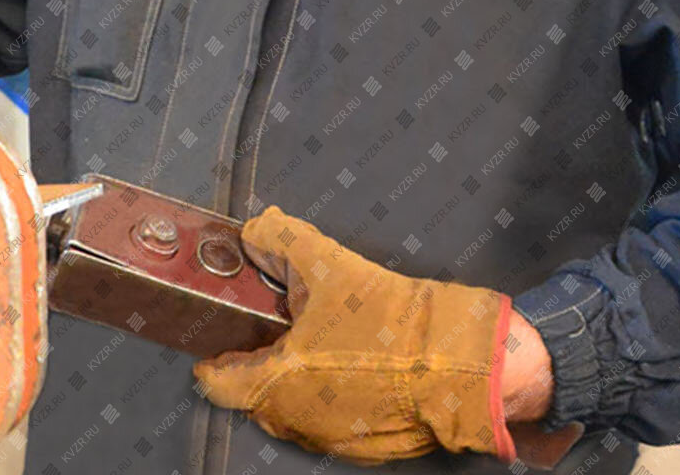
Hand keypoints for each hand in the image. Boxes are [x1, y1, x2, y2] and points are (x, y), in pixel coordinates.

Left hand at [194, 205, 518, 463]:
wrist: (465, 366)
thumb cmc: (397, 326)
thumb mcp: (330, 266)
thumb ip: (281, 241)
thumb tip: (256, 231)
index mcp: (278, 383)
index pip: (217, 385)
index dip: (214, 360)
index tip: (219, 344)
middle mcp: (299, 420)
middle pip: (255, 398)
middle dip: (259, 367)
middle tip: (276, 334)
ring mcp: (334, 440)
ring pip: (293, 413)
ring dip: (295, 385)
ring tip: (316, 347)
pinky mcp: (368, 449)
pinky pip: (331, 425)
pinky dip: (331, 401)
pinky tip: (349, 368)